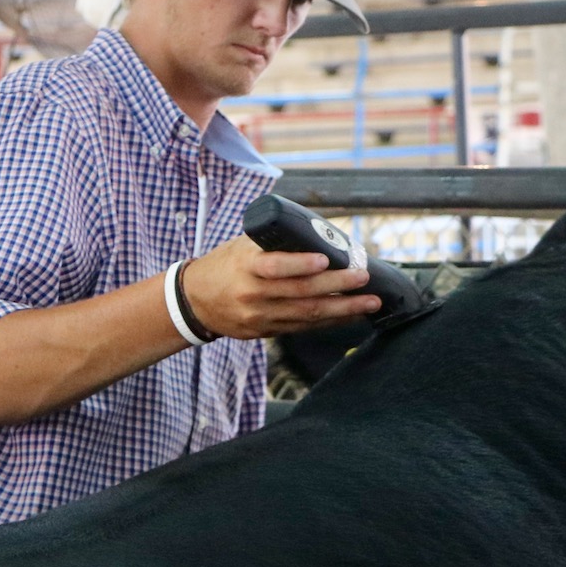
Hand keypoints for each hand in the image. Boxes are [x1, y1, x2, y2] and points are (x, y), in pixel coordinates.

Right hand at [178, 234, 378, 338]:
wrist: (195, 301)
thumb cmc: (226, 265)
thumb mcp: (243, 246)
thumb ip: (276, 243)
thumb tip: (323, 235)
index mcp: (246, 267)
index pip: (275, 267)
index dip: (301, 264)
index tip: (326, 259)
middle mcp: (253, 294)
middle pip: (300, 293)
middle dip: (337, 286)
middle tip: (364, 277)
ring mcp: (260, 317)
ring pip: (307, 314)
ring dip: (343, 308)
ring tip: (370, 301)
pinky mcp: (266, 331)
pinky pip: (303, 327)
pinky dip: (330, 321)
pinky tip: (351, 315)